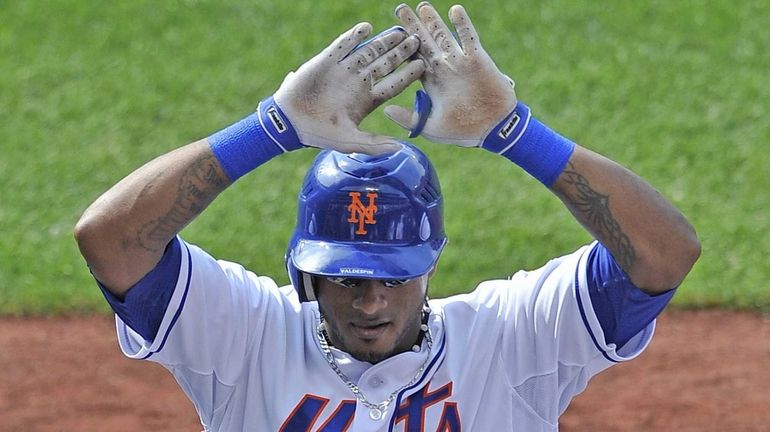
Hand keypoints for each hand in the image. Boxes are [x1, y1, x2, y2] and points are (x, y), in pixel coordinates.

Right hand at [273, 23, 423, 153]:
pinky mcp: (327, 60)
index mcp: (368, 100)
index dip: (408, 74)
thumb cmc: (321, 135)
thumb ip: (374, 144)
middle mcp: (359, 82)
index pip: (394, 84)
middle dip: (401, 52)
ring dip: (384, 42)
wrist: (290, 122)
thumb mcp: (350, 142)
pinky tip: (367, 28)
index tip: (423, 65)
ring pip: (369, 51)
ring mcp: (344, 70)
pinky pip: (343, 45)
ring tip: (400, 31)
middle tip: (417, 40)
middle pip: (386, 64)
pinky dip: (354, 36)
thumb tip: (400, 148)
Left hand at [385, 3, 516, 146]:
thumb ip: (409, 119)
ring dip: (434, 21)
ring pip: (444, 36)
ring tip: (422, 6)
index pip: (413, 59)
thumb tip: (386, 110)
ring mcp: (460, 62)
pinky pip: (469, 38)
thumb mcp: (430, 127)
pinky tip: (455, 10)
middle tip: (400, 9)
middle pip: (425, 42)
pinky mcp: (478, 59)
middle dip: (413, 26)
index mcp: (432, 82)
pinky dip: (462, 25)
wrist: (493, 130)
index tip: (388, 35)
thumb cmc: (463, 132)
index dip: (402, 46)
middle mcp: (444, 68)